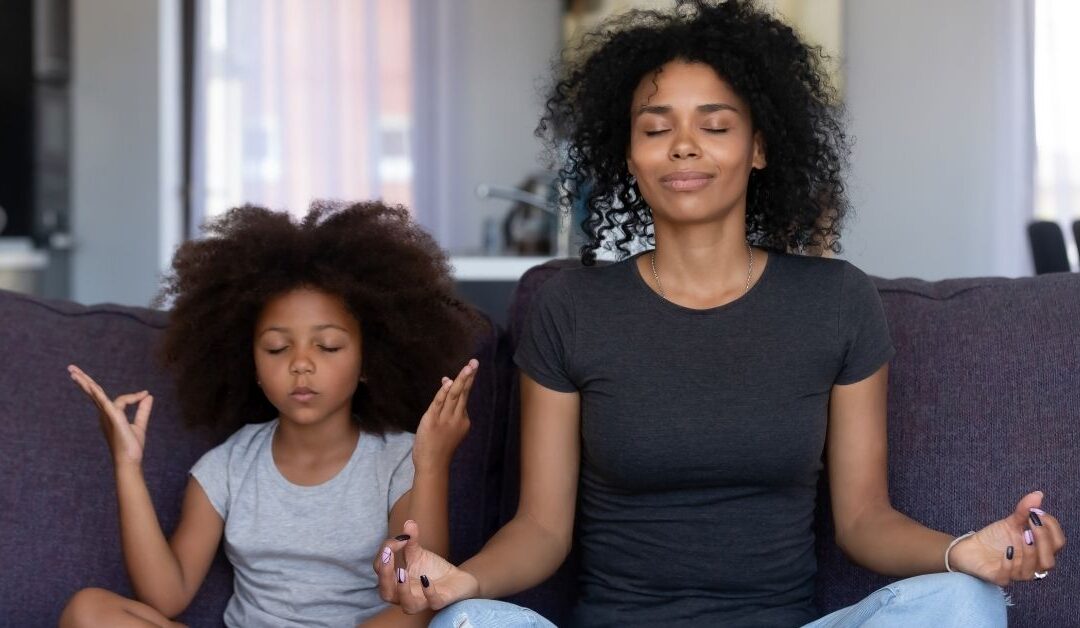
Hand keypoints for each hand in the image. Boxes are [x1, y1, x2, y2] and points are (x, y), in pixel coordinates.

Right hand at [68, 365, 153, 467]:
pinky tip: (92, 386)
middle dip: (83, 380)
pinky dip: (98, 394)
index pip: (121, 399)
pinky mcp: (113, 417)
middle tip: (71, 368)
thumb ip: (143, 410)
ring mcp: (107, 415)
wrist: (130, 461)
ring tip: (72, 371)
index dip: (135, 396)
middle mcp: (105, 414)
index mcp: (110, 415)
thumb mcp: (139, 424)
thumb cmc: (131, 446)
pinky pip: (105, 403)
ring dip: (85, 382)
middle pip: (93, 393)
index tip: (145, 394)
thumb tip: (148, 395)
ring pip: (95, 394)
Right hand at [373, 520, 479, 613]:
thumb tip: (408, 523)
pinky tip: (426, 579)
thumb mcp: (418, 553)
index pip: (380, 571)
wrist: (457, 579)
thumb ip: (410, 540)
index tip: (398, 539)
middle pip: (387, 593)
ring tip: (401, 572)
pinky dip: (429, 592)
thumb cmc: (431, 569)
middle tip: (387, 555)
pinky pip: (433, 602)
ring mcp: (423, 601)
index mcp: (395, 583)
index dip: (384, 554)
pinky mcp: (440, 601)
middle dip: (384, 575)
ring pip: (408, 606)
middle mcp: (405, 596)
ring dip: (402, 590)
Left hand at [412, 359, 477, 471]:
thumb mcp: (446, 429)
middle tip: (475, 362)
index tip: (466, 370)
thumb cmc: (438, 448)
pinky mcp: (432, 420)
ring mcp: (445, 419)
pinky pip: (439, 403)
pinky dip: (444, 392)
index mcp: (463, 420)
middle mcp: (457, 418)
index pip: (463, 398)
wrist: (433, 465)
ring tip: (468, 367)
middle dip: (469, 377)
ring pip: (455, 395)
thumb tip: (447, 385)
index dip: (463, 382)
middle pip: (464, 393)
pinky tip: (449, 382)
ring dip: (461, 380)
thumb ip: (446, 408)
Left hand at [950, 490, 1066, 584]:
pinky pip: (1008, 576)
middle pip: (1049, 560)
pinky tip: (1007, 550)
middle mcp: (1031, 564)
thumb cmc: (995, 537)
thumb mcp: (1010, 522)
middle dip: (1044, 542)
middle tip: (1032, 525)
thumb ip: (1025, 510)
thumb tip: (1038, 494)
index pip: (1058, 543)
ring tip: (1022, 535)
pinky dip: (1009, 563)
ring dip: (1030, 553)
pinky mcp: (999, 578)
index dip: (1052, 528)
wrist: (969, 548)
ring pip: (1033, 571)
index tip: (1037, 512)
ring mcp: (1016, 574)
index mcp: (1039, 550)